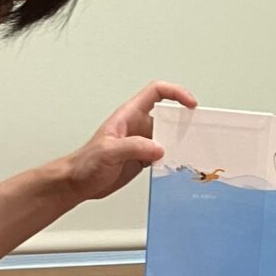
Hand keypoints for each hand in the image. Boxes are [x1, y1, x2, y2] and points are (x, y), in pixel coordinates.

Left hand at [63, 83, 196, 204]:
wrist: (78, 183)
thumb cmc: (86, 163)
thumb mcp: (108, 151)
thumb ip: (134, 147)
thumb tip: (159, 148)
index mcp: (129, 115)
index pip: (156, 92)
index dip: (176, 93)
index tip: (190, 104)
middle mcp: (138, 126)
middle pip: (168, 115)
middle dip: (183, 121)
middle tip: (198, 131)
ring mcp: (141, 143)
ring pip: (168, 136)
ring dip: (179, 143)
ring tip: (191, 151)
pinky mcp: (143, 159)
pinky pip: (164, 155)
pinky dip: (173, 159)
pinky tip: (177, 167)